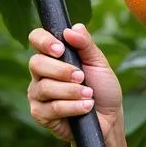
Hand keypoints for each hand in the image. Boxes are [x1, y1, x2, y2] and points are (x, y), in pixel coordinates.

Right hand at [27, 23, 122, 141]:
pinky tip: (86, 107)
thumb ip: (86, 44)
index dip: (44, 41)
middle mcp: (40, 73)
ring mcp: (37, 94)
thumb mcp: (99, 63)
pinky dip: (72, 107)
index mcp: (52, 56)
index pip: (36, 38)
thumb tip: (72, 27)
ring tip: (89, 94)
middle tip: (81, 77)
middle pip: (36, 63)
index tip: (60, 49)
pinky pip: (51, 108)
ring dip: (71, 91)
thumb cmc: (102, 88)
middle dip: (62, 70)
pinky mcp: (40, 114)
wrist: (109, 118)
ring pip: (45, 87)